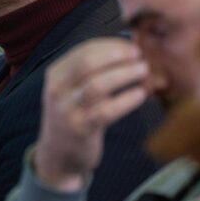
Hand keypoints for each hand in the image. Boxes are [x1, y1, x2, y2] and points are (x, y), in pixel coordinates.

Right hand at [34, 38, 147, 191]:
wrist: (58, 155)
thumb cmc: (75, 115)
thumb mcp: (73, 89)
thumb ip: (94, 70)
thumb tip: (129, 47)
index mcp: (56, 74)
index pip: (84, 50)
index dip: (111, 45)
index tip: (132, 46)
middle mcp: (57, 90)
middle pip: (88, 63)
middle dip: (117, 56)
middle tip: (139, 56)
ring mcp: (67, 111)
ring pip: (97, 86)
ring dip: (124, 75)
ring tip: (143, 71)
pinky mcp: (80, 130)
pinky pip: (105, 111)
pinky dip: (126, 100)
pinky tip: (140, 94)